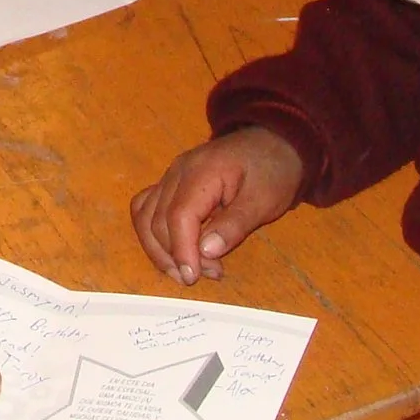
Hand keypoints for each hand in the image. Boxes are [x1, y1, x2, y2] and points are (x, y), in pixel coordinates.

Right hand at [129, 128, 306, 286]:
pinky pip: (148, 208)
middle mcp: (178, 171)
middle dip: (175, 254)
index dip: (181, 250)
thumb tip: (206, 252)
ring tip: (186, 270)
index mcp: (202, 172)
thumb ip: (235, 225)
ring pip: (145, 216)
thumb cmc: (273, 170)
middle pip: (157, 219)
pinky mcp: (172, 183)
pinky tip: (174, 250)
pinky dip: (154, 233)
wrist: (274, 141)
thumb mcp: (264, 200)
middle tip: (209, 274)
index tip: (194, 277)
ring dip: (159, 248)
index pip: (178, 216)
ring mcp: (171, 176)